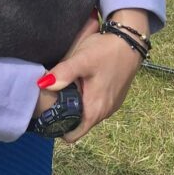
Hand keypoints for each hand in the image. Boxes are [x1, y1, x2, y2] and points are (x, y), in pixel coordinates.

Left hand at [38, 8, 148, 142]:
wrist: (131, 41)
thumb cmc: (106, 52)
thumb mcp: (82, 60)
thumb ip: (62, 73)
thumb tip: (42, 85)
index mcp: (96, 109)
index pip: (74, 134)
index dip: (58, 128)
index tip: (46, 117)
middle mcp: (105, 112)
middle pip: (79, 123)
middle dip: (65, 114)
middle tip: (51, 97)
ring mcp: (111, 104)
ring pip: (87, 112)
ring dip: (76, 105)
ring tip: (63, 88)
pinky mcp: (114, 96)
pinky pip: (95, 103)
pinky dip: (86, 98)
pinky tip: (79, 82)